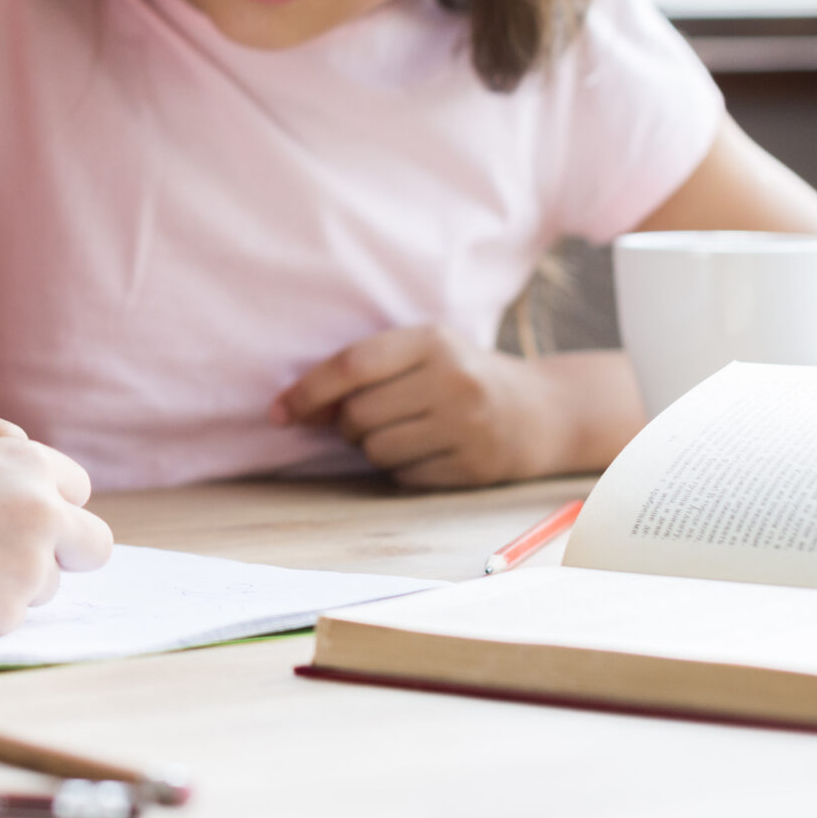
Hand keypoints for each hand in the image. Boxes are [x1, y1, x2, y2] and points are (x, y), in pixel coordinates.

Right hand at [0, 437, 112, 634]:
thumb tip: (42, 496)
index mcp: (27, 461)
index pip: (75, 488)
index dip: (51, 504)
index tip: (25, 514)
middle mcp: (40, 512)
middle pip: (93, 544)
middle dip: (65, 551)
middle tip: (19, 554)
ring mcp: (26, 567)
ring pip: (49, 585)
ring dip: (15, 581)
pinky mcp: (2, 614)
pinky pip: (11, 615)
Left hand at [270, 325, 569, 487]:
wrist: (538, 412)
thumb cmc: (457, 376)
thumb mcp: (420, 353)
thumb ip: (362, 371)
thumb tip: (294, 408)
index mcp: (432, 340)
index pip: (352, 366)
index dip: (307, 392)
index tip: (278, 413)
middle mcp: (453, 380)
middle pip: (358, 414)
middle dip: (345, 423)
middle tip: (362, 419)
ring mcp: (468, 426)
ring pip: (376, 450)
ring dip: (371, 447)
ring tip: (401, 431)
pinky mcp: (474, 466)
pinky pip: (403, 477)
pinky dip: (399, 469)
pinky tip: (425, 450)